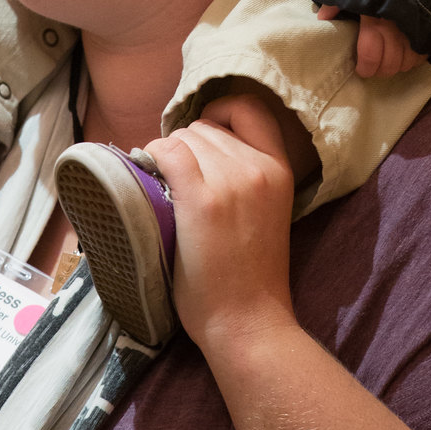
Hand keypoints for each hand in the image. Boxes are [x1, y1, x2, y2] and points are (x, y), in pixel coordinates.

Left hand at [144, 93, 296, 353]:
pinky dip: (153, 157)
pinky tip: (150, 176)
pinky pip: (168, 152)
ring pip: (184, 137)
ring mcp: (230, 182)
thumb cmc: (251, 275)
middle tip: (175, 176)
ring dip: (167, 154)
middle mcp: (258, 167)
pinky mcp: (201, 200)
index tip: (202, 137)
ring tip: (163, 184)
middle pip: (206, 127)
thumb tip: (199, 147)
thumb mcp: (268, 210)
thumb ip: (248, 175)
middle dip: (186, 144)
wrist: (247, 322)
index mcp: (280, 169)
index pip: (249, 108)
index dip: (220, 113)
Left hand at [316, 6, 425, 78]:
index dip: (365, 67)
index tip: (360, 69)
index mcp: (374, 18)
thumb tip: (322, 19)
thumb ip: (336, 0)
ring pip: (406, 62)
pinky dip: (413, 59)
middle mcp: (396, 27)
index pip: (370, 54)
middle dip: (380, 70)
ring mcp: (416, 30)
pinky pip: (422, 55)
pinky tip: (405, 54)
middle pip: (390, 63)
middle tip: (373, 67)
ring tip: (388, 60)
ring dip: (396, 65)